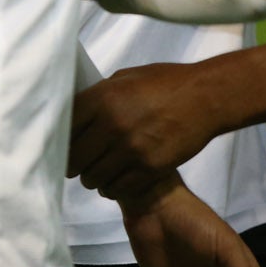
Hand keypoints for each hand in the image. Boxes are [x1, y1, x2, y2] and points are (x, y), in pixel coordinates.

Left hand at [70, 62, 220, 201]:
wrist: (206, 97)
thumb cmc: (167, 82)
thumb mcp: (127, 77)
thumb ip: (101, 95)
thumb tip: (77, 112)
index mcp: (103, 98)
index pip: (64, 128)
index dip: (60, 140)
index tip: (61, 145)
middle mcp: (112, 125)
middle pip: (74, 159)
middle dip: (74, 164)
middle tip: (79, 164)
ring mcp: (131, 149)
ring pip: (93, 178)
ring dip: (93, 178)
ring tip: (100, 172)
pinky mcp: (149, 168)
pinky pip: (117, 189)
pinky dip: (113, 188)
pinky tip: (118, 180)